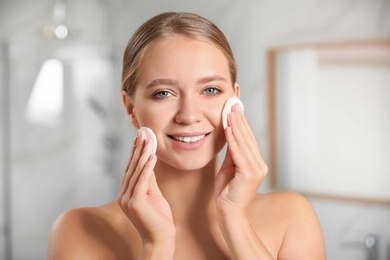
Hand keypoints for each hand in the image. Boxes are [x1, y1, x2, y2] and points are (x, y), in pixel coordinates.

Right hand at [117, 130, 174, 244]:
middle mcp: (124, 195)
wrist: (161, 238)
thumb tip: (149, 160)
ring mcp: (127, 200)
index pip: (131, 169)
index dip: (135, 153)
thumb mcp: (153, 193)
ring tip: (147, 140)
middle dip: (137, 149)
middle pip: (131, 168)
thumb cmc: (159, 218)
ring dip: (142, 154)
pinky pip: (142, 181)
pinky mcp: (135, 203)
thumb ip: (149, 178)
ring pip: (136, 172)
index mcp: (127, 193)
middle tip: (142, 133)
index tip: (138, 138)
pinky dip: (147, 168)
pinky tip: (152, 156)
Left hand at [215, 104, 267, 216]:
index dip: (241, 122)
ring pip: (244, 142)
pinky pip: (239, 153)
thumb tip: (230, 134)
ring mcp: (256, 169)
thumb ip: (232, 153)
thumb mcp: (229, 168)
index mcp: (255, 163)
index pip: (248, 139)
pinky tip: (228, 128)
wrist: (229, 213)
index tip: (235, 108)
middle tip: (233, 103)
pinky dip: (233, 140)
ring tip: (231, 110)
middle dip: (240, 119)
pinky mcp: (249, 174)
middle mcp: (259, 164)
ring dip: (236, 125)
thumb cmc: (227, 192)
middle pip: (248, 137)